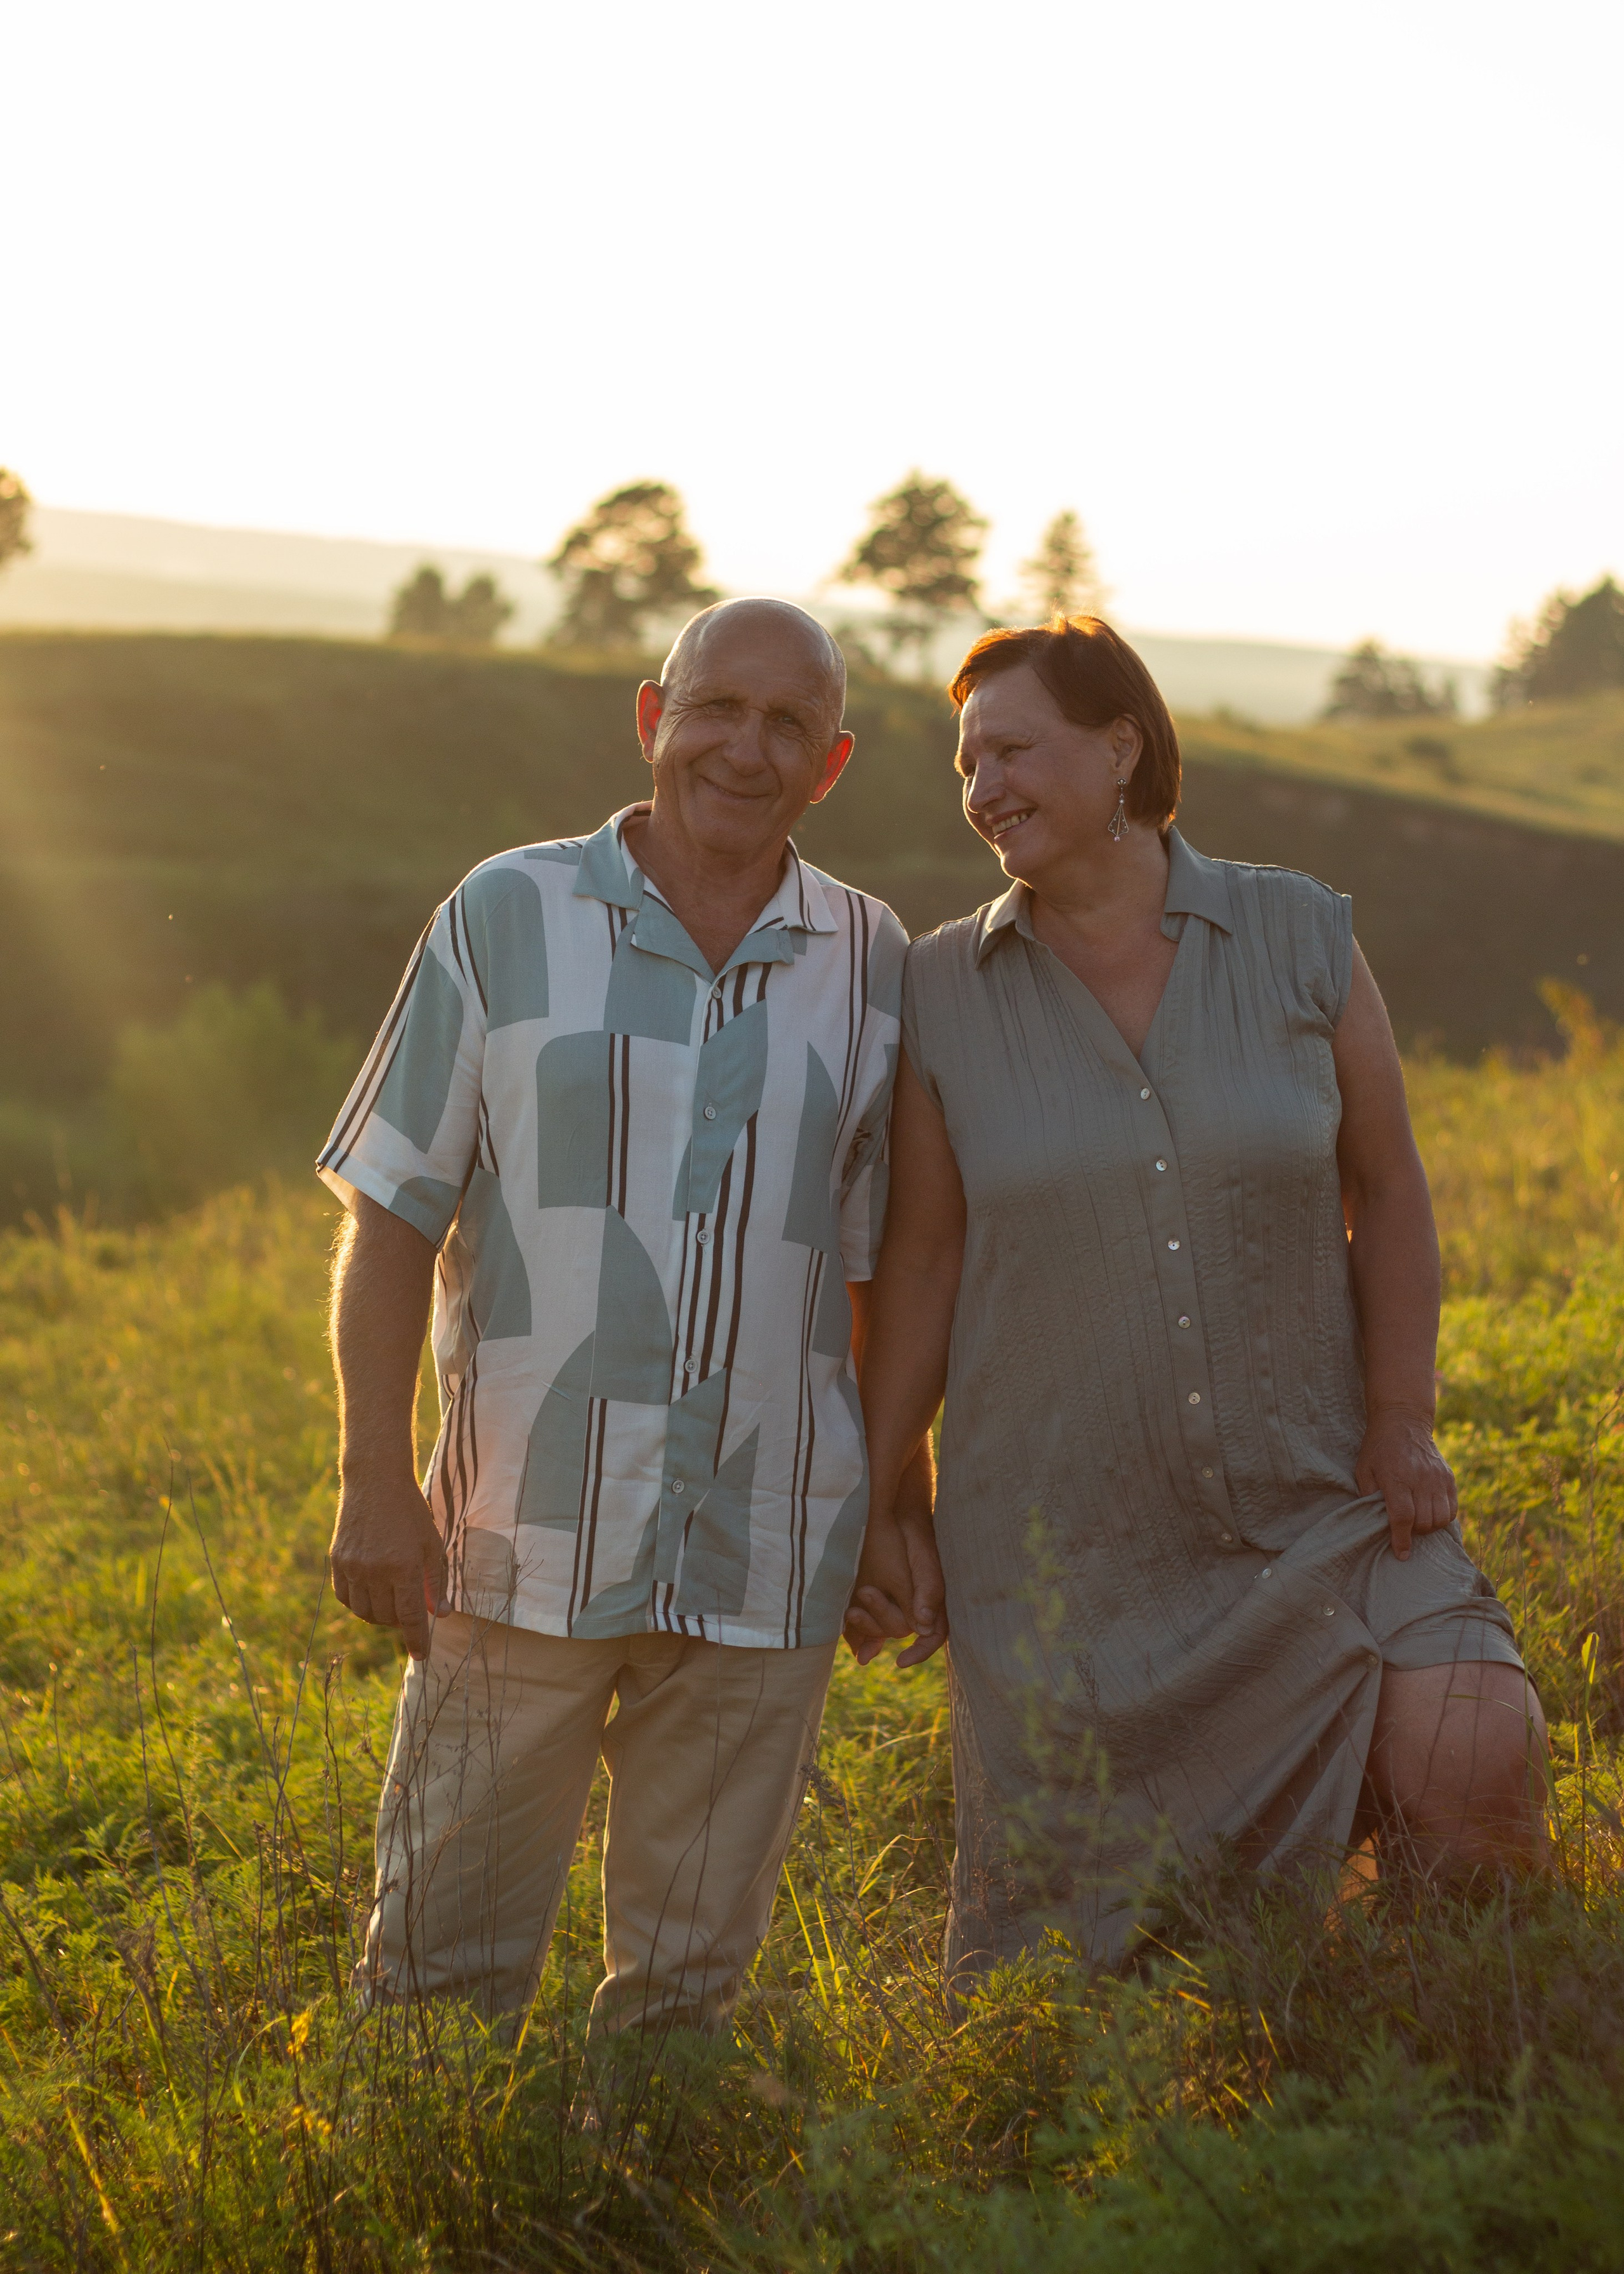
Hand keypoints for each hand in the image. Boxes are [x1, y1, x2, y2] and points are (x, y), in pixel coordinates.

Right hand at [329, 1472, 447, 1658]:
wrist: (375, 1481)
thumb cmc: (411, 1512)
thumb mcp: (432, 1544)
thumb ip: (436, 1581)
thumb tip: (440, 1614)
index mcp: (404, 1566)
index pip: (410, 1616)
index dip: (417, 1639)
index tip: (422, 1656)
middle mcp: (375, 1570)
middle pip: (387, 1617)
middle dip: (401, 1623)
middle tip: (410, 1611)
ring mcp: (352, 1567)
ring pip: (364, 1612)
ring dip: (380, 1616)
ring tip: (392, 1602)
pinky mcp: (336, 1561)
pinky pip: (345, 1598)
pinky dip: (359, 1604)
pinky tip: (371, 1594)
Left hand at [843, 1508, 947, 1668]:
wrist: (891, 1510)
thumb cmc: (909, 1535)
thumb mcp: (919, 1563)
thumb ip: (926, 1594)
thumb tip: (923, 1629)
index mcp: (932, 1598)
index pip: (934, 1635)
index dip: (921, 1652)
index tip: (900, 1662)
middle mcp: (917, 1602)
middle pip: (900, 1630)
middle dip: (878, 1625)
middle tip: (855, 1611)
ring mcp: (898, 1597)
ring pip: (883, 1626)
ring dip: (866, 1623)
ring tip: (849, 1610)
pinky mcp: (881, 1590)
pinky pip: (870, 1615)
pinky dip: (858, 1623)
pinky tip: (844, 1620)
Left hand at [1355, 1407, 1457, 1562]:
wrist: (1403, 1421)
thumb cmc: (1378, 1448)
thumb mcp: (1363, 1469)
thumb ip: (1368, 1495)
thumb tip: (1375, 1522)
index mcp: (1396, 1478)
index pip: (1403, 1517)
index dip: (1402, 1539)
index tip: (1401, 1554)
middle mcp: (1420, 1479)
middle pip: (1424, 1521)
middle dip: (1414, 1533)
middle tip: (1404, 1529)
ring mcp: (1437, 1478)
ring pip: (1440, 1518)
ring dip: (1429, 1527)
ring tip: (1417, 1522)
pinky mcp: (1449, 1477)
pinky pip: (1452, 1508)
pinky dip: (1443, 1518)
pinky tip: (1430, 1514)